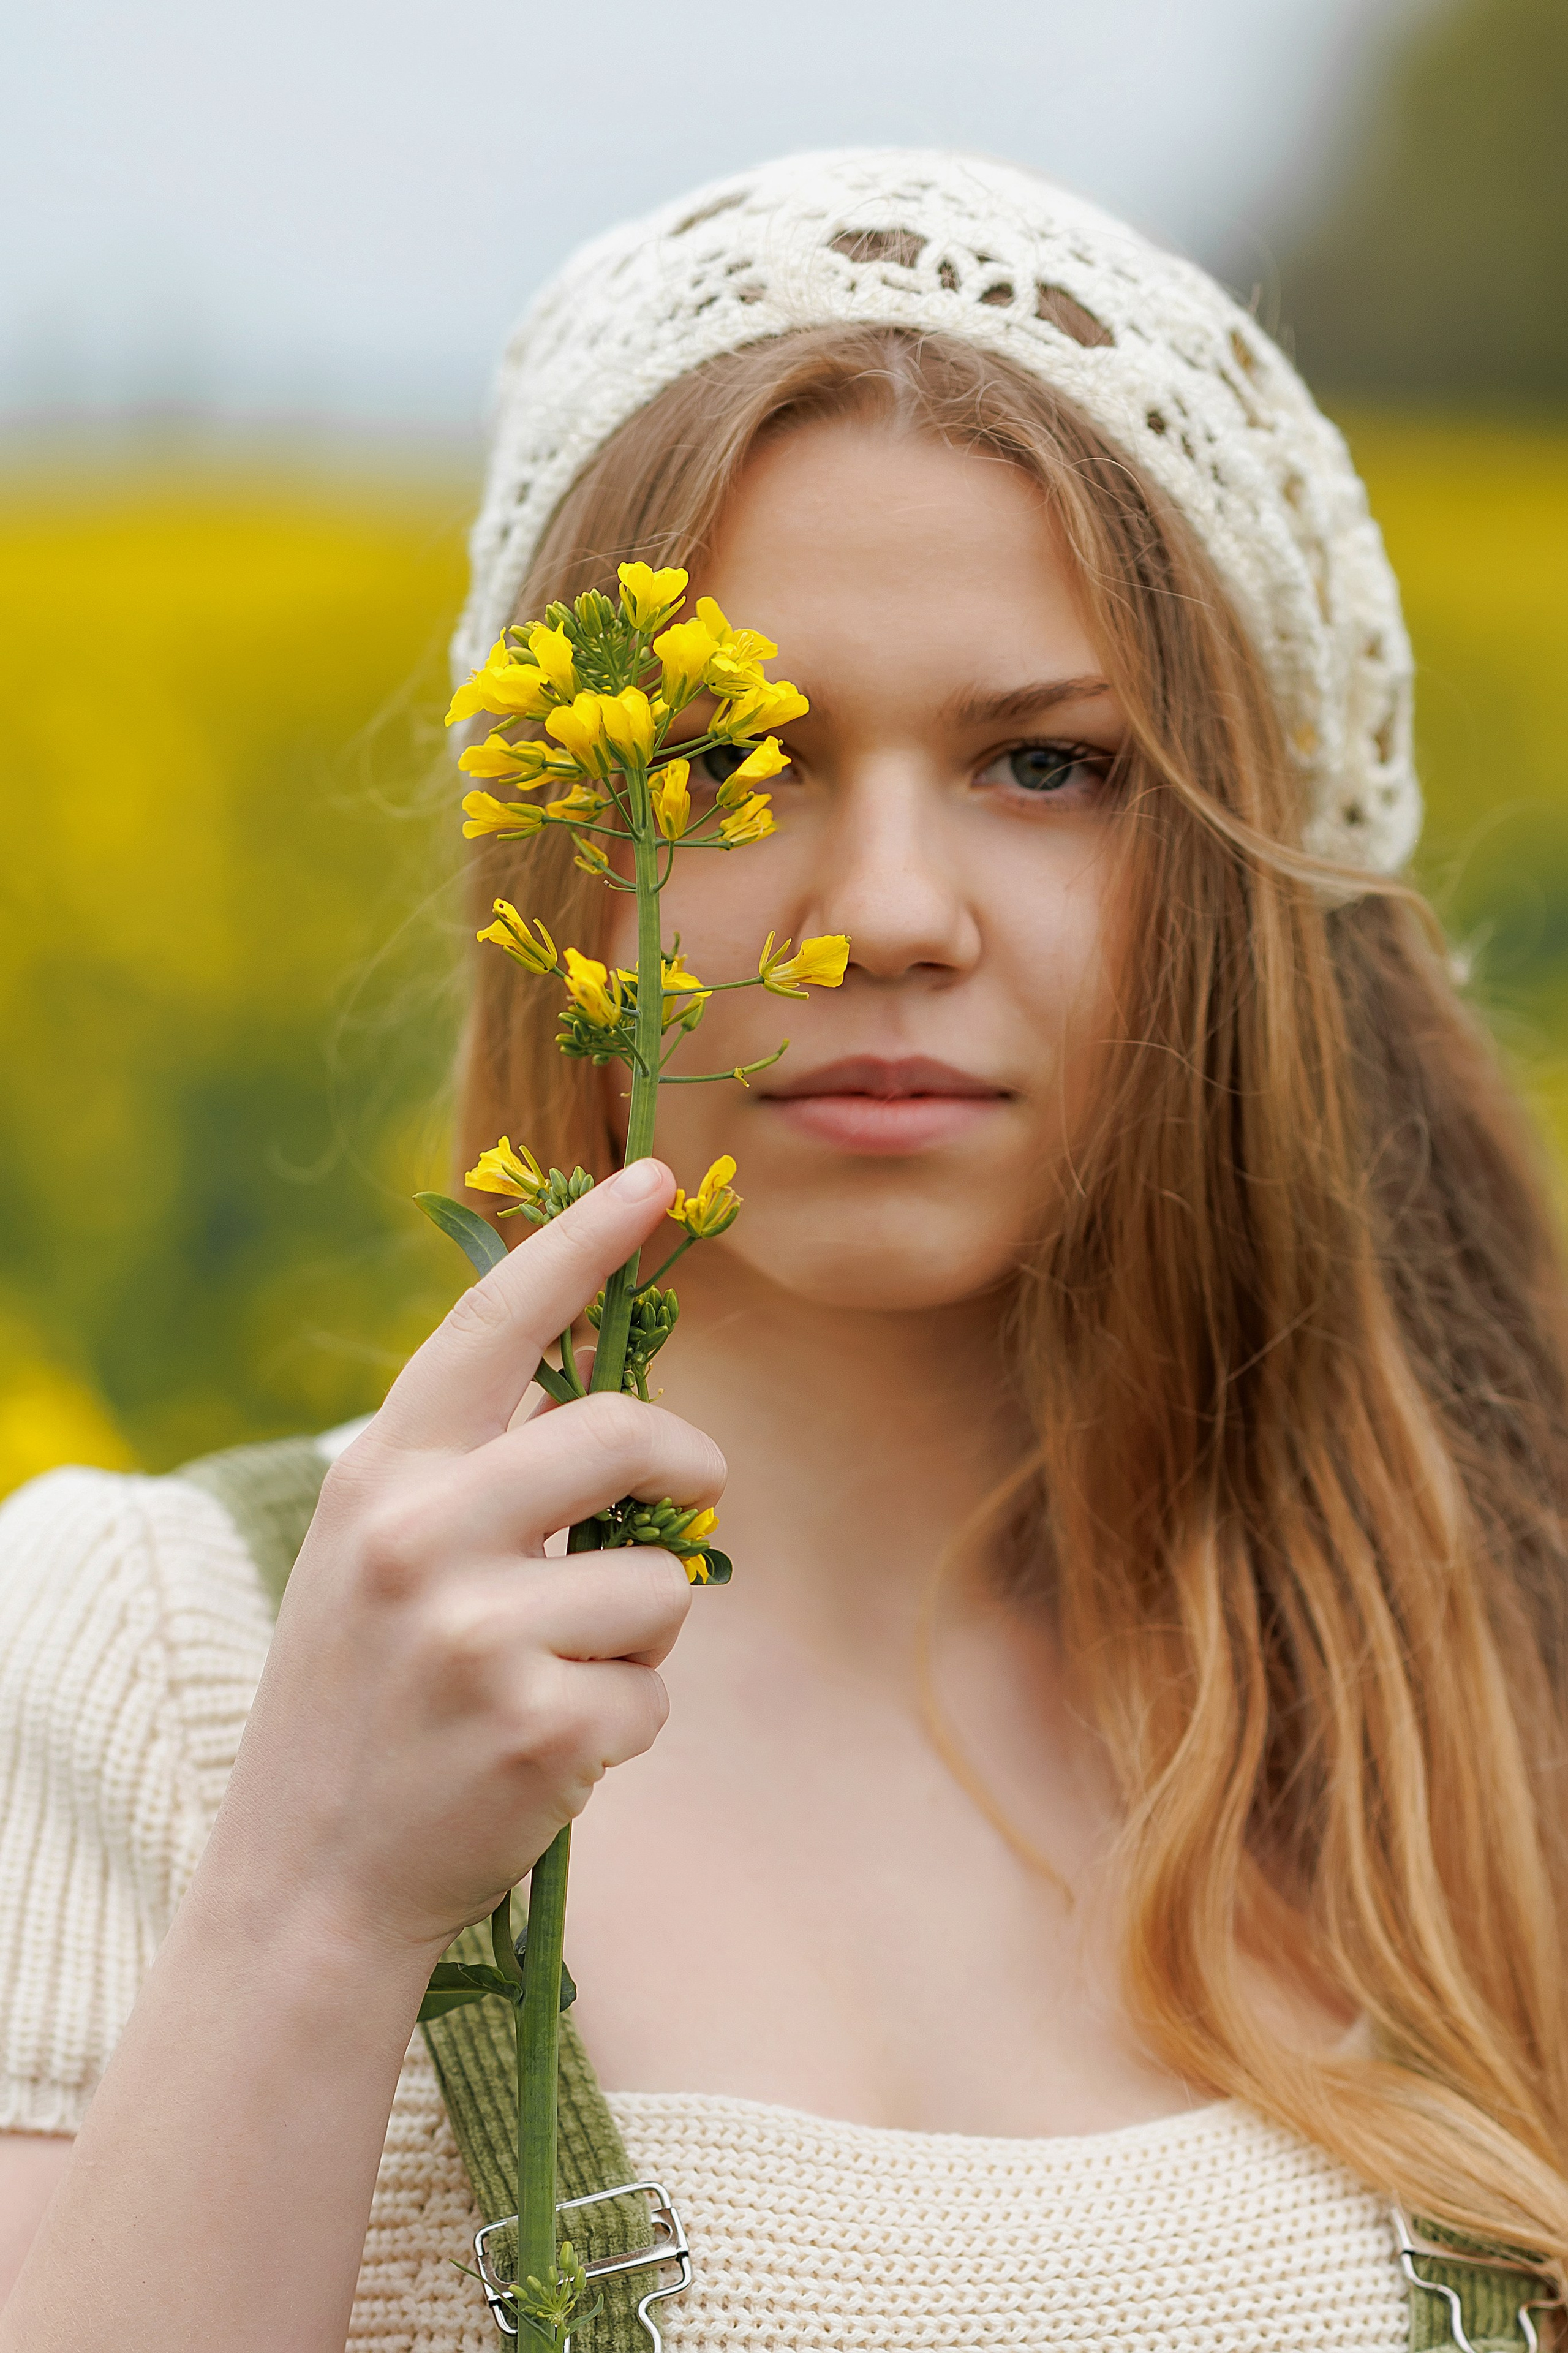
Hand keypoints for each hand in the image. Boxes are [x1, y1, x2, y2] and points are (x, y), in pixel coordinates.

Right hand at [197, 1158, 719, 1964]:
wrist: (310, 1882)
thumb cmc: (366, 1701)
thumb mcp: (378, 1557)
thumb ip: (470, 1471)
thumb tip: (587, 1394)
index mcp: (382, 1475)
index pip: (492, 1323)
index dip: (579, 1245)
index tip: (651, 1181)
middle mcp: (421, 1535)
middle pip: (621, 1434)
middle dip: (686, 1461)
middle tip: (698, 1488)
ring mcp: (477, 1634)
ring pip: (662, 1584)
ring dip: (640, 1635)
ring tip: (551, 1682)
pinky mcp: (537, 1729)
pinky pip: (655, 1695)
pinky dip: (626, 1726)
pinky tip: (547, 1758)